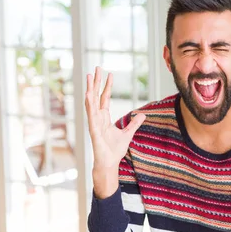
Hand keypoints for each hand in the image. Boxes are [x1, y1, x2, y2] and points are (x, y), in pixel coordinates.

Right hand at [85, 67, 144, 197]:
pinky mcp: (93, 130)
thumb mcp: (128, 134)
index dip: (107, 86)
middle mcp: (97, 118)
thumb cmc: (114, 150)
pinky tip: (88, 95)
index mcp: (104, 118)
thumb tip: (142, 115)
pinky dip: (89, 105)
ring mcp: (94, 123)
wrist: (109, 162)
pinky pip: (91, 115)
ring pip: (91, 102)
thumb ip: (134, 124)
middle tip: (95, 68)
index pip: (105, 98)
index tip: (109, 74)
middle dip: (96, 82)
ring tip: (90, 76)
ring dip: (90, 89)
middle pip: (96, 96)